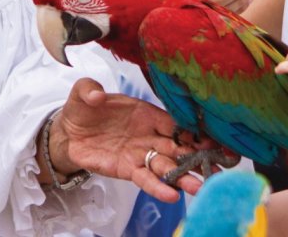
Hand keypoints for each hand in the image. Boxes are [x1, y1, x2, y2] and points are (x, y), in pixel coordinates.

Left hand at [54, 78, 215, 202]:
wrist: (68, 133)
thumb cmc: (83, 109)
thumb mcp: (83, 93)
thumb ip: (89, 90)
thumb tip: (97, 95)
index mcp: (147, 114)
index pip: (176, 123)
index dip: (194, 131)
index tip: (213, 139)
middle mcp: (150, 135)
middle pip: (179, 148)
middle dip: (199, 158)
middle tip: (219, 168)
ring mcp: (140, 154)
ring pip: (167, 167)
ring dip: (183, 177)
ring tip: (199, 188)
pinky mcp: (127, 170)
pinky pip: (146, 180)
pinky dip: (158, 187)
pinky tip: (172, 196)